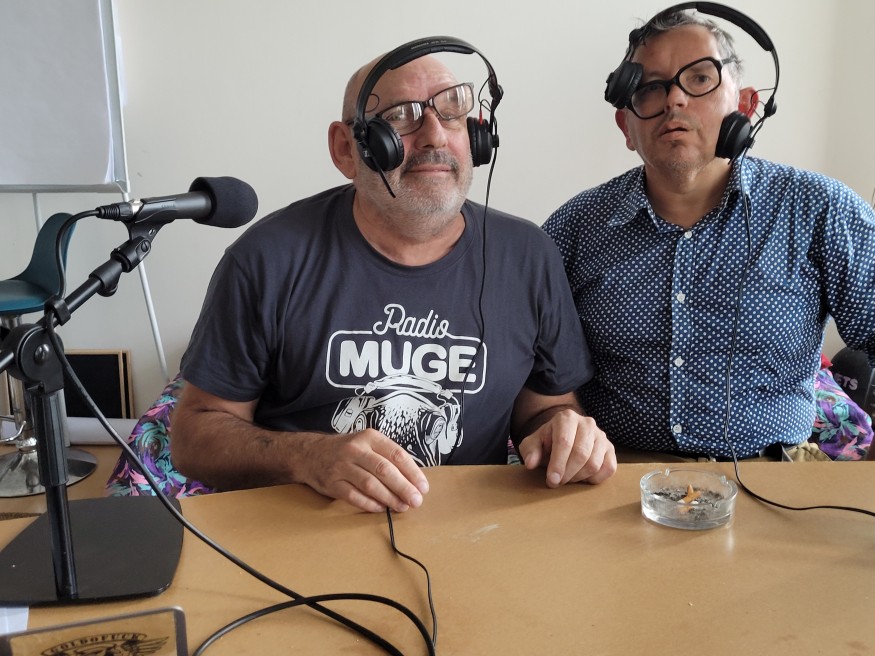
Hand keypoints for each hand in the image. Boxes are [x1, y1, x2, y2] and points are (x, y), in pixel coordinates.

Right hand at [299, 429, 429, 512]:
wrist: (311, 453)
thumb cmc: (348, 451)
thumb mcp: (368, 443)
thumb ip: (387, 457)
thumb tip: (413, 480)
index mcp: (370, 437)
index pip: (397, 455)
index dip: (413, 472)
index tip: (423, 487)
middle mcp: (355, 450)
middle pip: (384, 470)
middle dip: (404, 488)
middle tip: (416, 501)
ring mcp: (342, 466)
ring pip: (370, 484)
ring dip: (389, 498)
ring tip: (401, 507)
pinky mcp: (332, 483)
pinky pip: (354, 496)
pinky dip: (370, 504)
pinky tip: (381, 509)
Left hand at [517, 409, 615, 486]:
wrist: (562, 439)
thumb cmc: (546, 443)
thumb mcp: (533, 444)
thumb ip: (530, 451)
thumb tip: (531, 463)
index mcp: (566, 418)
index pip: (564, 442)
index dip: (558, 464)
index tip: (552, 480)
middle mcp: (587, 423)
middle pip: (581, 454)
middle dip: (568, 473)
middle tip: (557, 483)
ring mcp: (602, 436)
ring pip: (594, 463)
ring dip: (579, 477)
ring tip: (567, 478)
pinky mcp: (611, 449)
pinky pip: (609, 468)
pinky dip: (595, 479)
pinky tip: (582, 478)